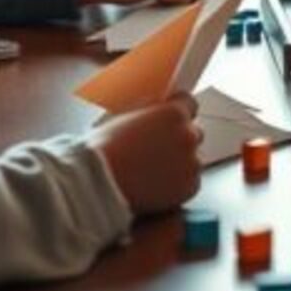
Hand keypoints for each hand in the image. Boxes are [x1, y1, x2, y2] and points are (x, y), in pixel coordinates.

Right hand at [87, 96, 203, 214]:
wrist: (98, 184)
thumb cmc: (102, 151)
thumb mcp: (122, 116)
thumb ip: (147, 111)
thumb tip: (153, 110)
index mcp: (173, 113)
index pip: (189, 104)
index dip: (177, 112)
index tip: (169, 120)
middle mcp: (188, 136)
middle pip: (192, 133)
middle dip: (177, 141)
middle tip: (154, 152)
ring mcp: (192, 163)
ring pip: (191, 160)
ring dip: (177, 164)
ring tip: (149, 172)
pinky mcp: (190, 187)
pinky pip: (189, 183)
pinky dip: (176, 186)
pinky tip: (154, 186)